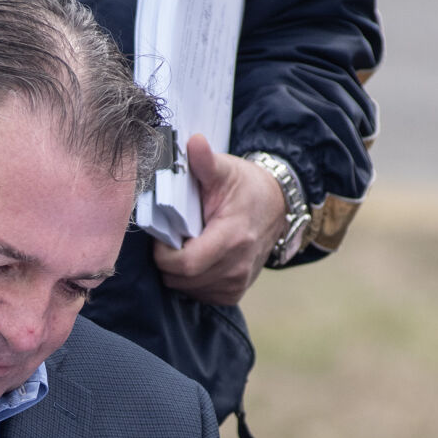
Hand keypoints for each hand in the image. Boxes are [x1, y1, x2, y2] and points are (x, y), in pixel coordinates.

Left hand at [152, 134, 287, 304]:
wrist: (276, 206)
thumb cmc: (245, 187)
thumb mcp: (225, 170)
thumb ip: (205, 161)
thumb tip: (194, 142)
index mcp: (233, 237)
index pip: (185, 264)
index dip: (163, 254)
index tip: (162, 235)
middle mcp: (237, 267)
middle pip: (181, 279)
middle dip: (167, 261)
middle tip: (171, 237)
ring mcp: (237, 283)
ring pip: (187, 289)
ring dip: (178, 271)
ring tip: (185, 245)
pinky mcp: (234, 293)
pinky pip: (199, 295)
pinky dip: (191, 280)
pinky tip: (197, 258)